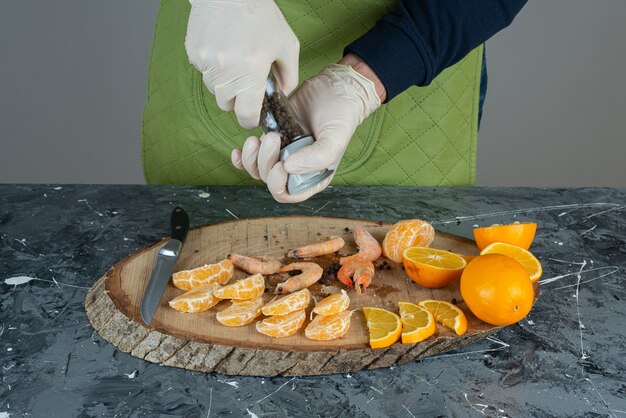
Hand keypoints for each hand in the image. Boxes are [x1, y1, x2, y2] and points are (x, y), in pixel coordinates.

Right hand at [185, 0, 298, 128]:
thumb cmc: (260, 14)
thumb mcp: (287, 44)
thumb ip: (289, 75)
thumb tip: (283, 93)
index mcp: (250, 71)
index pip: (245, 115)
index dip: (251, 119)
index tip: (253, 115)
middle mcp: (225, 70)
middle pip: (227, 105)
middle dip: (238, 100)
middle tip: (247, 82)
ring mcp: (206, 62)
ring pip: (214, 89)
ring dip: (225, 83)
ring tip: (235, 60)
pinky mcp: (193, 53)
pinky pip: (203, 72)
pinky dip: (213, 67)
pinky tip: (223, 48)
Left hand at [231, 60, 382, 202]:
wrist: (334, 88)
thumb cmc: (341, 115)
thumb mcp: (336, 137)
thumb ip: (319, 156)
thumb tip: (288, 167)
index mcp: (313, 176)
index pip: (288, 193)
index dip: (278, 183)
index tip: (281, 163)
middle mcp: (296, 169)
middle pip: (269, 180)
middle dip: (265, 162)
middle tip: (274, 137)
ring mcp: (282, 154)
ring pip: (258, 169)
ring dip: (252, 158)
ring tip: (259, 138)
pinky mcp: (272, 138)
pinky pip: (251, 156)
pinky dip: (242, 157)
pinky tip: (240, 149)